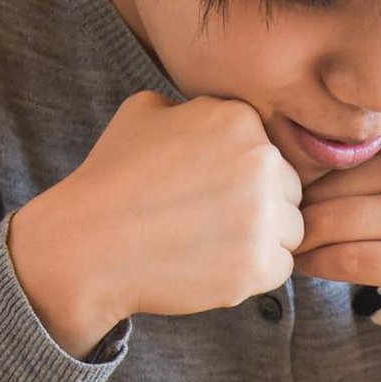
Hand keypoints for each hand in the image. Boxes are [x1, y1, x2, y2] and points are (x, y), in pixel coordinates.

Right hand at [10, 92, 302, 356]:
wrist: (89, 245)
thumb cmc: (112, 180)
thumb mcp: (143, 113)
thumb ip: (192, 108)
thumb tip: (212, 115)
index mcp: (239, 119)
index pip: (270, 152)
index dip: (242, 175)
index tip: (208, 190)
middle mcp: (260, 161)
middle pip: (289, 191)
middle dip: (259, 207)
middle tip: (209, 223)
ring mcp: (263, 215)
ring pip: (291, 230)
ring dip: (261, 240)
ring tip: (211, 245)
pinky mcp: (258, 264)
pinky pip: (281, 267)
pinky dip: (253, 272)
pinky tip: (213, 266)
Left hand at [295, 115, 380, 348]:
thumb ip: (372, 152)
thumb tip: (285, 161)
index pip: (335, 148)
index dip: (300, 172)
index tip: (278, 187)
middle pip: (328, 188)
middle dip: (294, 210)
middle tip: (273, 224)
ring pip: (332, 224)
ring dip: (300, 240)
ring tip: (285, 245)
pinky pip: (347, 260)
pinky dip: (316, 264)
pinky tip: (307, 265)